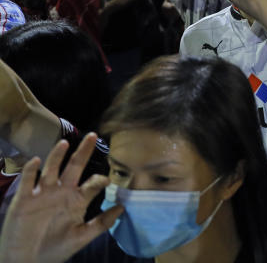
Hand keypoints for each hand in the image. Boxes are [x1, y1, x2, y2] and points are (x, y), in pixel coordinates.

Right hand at [0, 134, 122, 262]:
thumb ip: (101, 224)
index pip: (92, 183)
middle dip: (83, 152)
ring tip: (64, 143)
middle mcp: (61, 192)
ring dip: (56, 156)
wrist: (26, 260)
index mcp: (77, 200)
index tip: (107, 180)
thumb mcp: (81, 237)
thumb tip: (123, 209)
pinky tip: (35, 162)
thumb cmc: (55, 249)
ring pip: (51, 169)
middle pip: (74, 167)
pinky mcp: (24, 200)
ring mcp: (43, 194)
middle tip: (93, 135)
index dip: (100, 180)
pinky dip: (30, 171)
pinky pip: (27, 182)